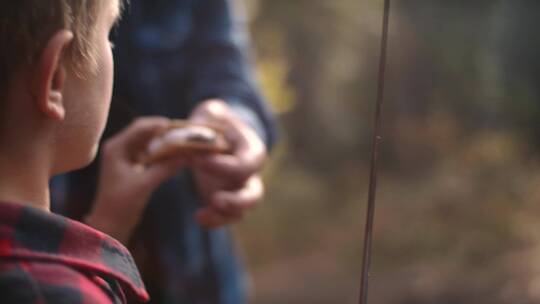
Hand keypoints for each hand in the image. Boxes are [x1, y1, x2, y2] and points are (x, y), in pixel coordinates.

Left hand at [86, 117, 186, 242]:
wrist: (110, 225)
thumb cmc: (121, 205)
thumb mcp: (145, 184)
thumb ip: (165, 167)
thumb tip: (187, 156)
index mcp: (116, 147)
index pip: (140, 127)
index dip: (160, 124)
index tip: (180, 126)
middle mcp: (119, 148)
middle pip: (145, 132)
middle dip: (165, 133)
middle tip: (185, 134)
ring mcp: (125, 157)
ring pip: (149, 143)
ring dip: (165, 143)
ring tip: (183, 144)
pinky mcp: (131, 166)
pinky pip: (149, 154)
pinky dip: (162, 154)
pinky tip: (175, 156)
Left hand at [189, 99, 266, 227]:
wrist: (214, 135)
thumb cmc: (214, 121)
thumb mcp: (210, 112)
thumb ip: (205, 118)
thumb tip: (195, 132)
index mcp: (251, 150)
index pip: (247, 162)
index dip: (226, 166)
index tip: (198, 161)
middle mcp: (251, 174)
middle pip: (254, 194)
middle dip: (236, 200)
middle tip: (215, 199)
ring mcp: (240, 190)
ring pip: (243, 211)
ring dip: (224, 216)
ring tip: (201, 215)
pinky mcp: (227, 202)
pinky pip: (227, 217)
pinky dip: (214, 221)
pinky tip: (198, 217)